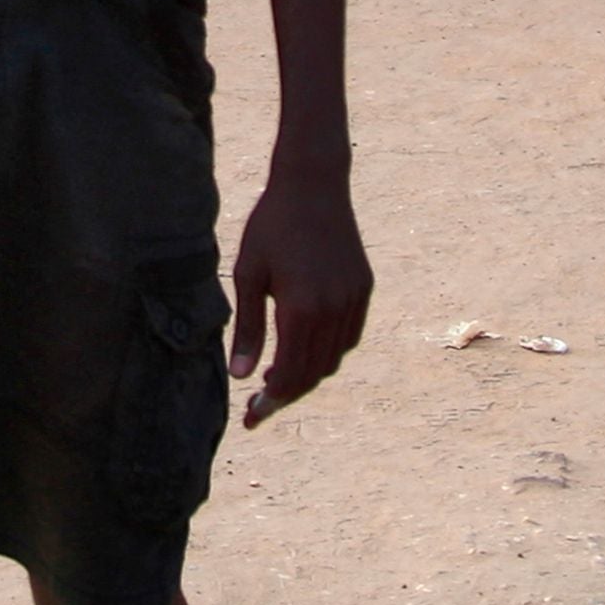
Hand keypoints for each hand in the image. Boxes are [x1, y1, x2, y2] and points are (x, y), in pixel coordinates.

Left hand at [226, 168, 370, 428]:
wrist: (313, 186)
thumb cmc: (271, 226)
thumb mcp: (248, 274)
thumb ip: (247, 327)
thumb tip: (241, 376)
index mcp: (302, 310)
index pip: (289, 374)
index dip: (270, 402)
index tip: (251, 419)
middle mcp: (334, 311)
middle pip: (313, 373)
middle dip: (287, 394)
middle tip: (260, 405)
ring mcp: (354, 301)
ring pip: (334, 358)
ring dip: (308, 375)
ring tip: (278, 378)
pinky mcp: (364, 289)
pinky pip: (348, 337)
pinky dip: (328, 353)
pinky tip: (305, 350)